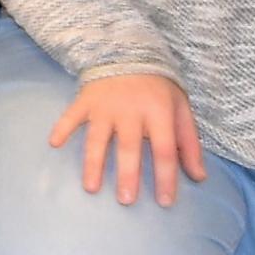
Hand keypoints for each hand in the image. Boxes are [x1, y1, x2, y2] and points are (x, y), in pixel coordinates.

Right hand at [51, 70, 206, 206]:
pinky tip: (55, 144)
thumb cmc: (158, 89)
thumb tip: (199, 177)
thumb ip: (190, 143)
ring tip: (91, 187)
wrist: (129, 52)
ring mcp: (104, 106)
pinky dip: (62, 128)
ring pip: (97, 138)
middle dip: (128, 175)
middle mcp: (130, 111)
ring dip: (93, 163)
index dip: (165, 177)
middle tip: (126, 201)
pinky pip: (71, 116)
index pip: (164, 149)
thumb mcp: (181, 110)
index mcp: (159, 113)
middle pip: (129, 147)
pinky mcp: (85, 100)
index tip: (164, 202)